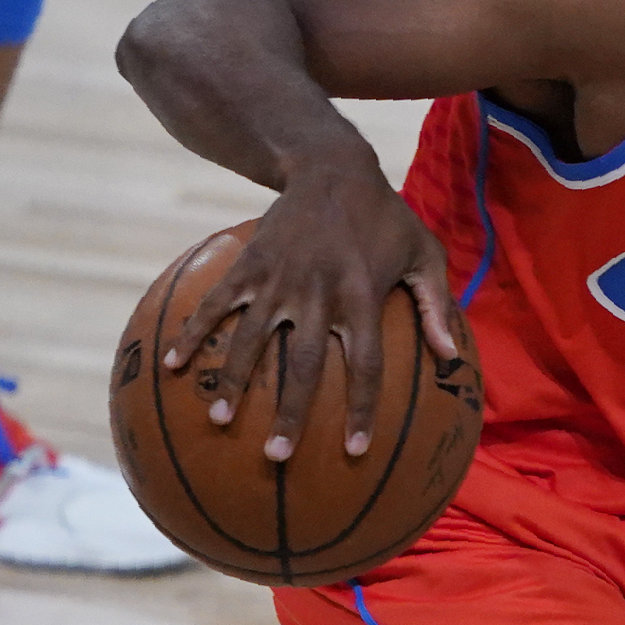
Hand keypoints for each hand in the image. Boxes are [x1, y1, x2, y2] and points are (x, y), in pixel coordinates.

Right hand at [162, 158, 460, 461]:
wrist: (333, 169)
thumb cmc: (386, 219)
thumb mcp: (424, 253)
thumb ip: (436, 306)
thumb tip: (450, 357)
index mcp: (363, 297)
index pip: (365, 365)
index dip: (361, 408)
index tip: (355, 450)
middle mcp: (320, 294)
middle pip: (302, 366)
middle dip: (291, 413)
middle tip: (278, 456)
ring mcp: (280, 280)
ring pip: (251, 340)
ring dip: (235, 382)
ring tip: (220, 421)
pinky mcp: (250, 265)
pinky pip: (216, 304)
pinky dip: (194, 333)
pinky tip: (174, 366)